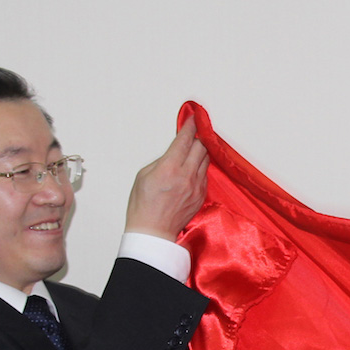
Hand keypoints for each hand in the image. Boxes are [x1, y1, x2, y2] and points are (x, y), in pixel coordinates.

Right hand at [125, 117, 209, 239]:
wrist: (153, 231)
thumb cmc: (143, 205)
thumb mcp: (144, 175)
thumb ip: (161, 160)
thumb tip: (173, 154)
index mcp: (169, 168)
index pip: (185, 140)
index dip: (190, 126)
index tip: (193, 118)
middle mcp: (186, 176)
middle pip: (201, 147)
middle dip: (197, 137)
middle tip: (194, 133)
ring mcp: (196, 186)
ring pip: (206, 160)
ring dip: (201, 152)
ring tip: (195, 148)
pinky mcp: (201, 196)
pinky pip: (205, 175)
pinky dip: (201, 167)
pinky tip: (194, 168)